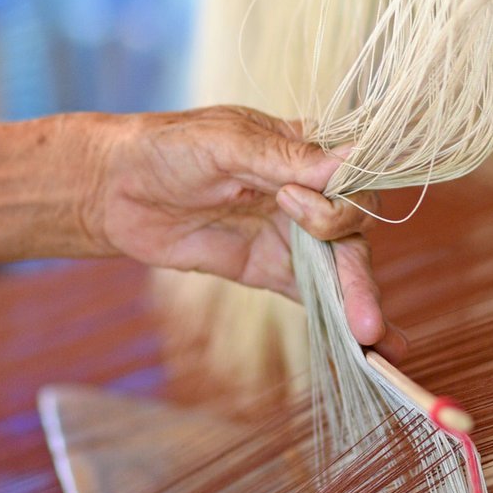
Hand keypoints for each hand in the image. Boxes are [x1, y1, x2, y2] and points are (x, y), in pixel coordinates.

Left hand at [82, 106, 405, 360]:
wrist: (116, 189)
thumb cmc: (169, 148)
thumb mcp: (226, 143)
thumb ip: (287, 158)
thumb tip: (352, 159)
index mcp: (306, 154)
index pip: (353, 182)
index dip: (340, 202)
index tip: (292, 203)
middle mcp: (309, 195)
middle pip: (354, 235)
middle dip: (360, 277)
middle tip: (364, 320)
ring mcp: (291, 235)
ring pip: (340, 270)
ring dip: (361, 303)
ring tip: (376, 344)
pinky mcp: (268, 269)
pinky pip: (311, 294)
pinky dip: (336, 319)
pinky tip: (364, 348)